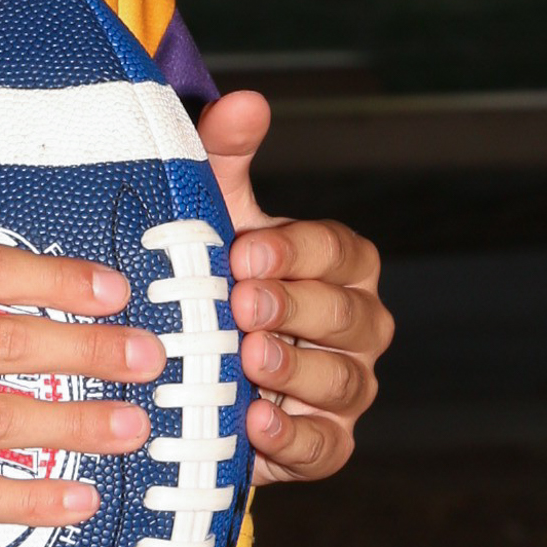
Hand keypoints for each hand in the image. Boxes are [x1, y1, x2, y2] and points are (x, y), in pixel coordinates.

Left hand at [198, 90, 389, 484]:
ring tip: (247, 357)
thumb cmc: (211, 275)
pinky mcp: (326, 445)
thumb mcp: (212, 214)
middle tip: (240, 304)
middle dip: (295, 309)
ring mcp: (347, 389)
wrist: (188, 367)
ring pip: (341, 381)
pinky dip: (293, 436)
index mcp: (342, 267)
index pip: (341, 253)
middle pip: (347, 317)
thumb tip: (244, 99)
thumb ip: (226, 156)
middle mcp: (359, 327)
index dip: (297, 252)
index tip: (242, 250)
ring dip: (295, 371)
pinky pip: (325, 447)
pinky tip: (255, 419)